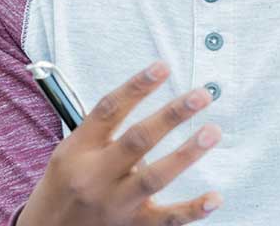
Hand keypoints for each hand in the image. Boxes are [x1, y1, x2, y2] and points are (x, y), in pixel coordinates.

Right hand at [18, 61, 222, 225]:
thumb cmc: (64, 186)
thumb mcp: (69, 152)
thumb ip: (102, 133)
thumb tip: (147, 113)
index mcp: (79, 149)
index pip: (109, 110)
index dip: (137, 86)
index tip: (162, 67)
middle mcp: (96, 175)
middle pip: (137, 140)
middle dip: (172, 115)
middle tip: (201, 95)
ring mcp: (116, 204)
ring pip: (154, 177)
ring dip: (186, 153)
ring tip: (211, 132)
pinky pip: (167, 219)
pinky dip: (193, 209)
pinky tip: (215, 198)